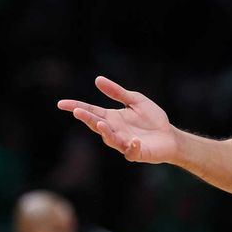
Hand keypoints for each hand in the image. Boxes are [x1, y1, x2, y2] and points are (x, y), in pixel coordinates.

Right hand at [58, 76, 176, 163]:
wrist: (170, 136)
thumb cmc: (152, 119)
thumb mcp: (135, 100)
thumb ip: (117, 92)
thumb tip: (97, 79)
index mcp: (112, 117)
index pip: (91, 111)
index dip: (77, 107)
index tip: (61, 103)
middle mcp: (115, 131)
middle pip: (97, 124)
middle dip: (87, 118)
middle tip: (78, 111)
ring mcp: (124, 142)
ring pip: (111, 139)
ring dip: (105, 132)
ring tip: (101, 123)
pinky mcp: (137, 152)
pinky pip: (131, 151)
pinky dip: (132, 146)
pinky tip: (134, 140)